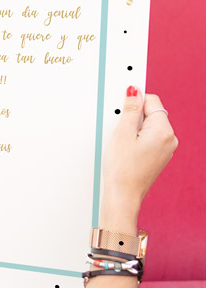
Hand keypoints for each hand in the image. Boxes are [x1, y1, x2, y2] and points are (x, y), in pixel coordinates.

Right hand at [101, 86, 177, 222]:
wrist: (123, 195)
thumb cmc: (122, 170)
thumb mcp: (122, 134)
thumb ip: (130, 110)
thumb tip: (135, 91)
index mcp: (163, 130)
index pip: (151, 101)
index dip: (134, 102)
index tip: (121, 108)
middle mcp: (170, 138)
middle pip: (151, 113)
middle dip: (133, 117)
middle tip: (119, 132)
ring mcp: (166, 148)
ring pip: (149, 126)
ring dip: (134, 129)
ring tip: (121, 143)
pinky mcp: (159, 156)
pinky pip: (149, 138)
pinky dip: (137, 139)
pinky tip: (126, 150)